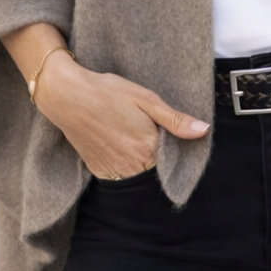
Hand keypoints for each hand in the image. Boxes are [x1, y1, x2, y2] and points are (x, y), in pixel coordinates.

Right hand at [33, 49, 208, 180]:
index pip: (173, 163)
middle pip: (155, 172)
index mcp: (148, 150)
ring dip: (140, 165)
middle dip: (157, 159)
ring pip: (137, 177)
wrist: (67, 96)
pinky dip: (123, 167)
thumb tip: (203, 130)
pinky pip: (118, 177)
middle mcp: (131, 167)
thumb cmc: (108, 93)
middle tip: (145, 135)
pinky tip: (119, 146)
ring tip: (132, 139)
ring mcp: (113, 172)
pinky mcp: (98, 171)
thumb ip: (175, 119)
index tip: (167, 137)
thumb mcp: (146, 99)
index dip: (174, 151)